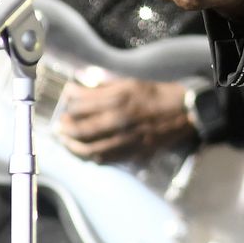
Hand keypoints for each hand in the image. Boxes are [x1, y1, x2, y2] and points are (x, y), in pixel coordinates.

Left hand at [54, 72, 194, 161]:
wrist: (184, 113)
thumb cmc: (157, 94)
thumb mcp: (130, 82)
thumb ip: (103, 85)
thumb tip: (80, 85)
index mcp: (119, 99)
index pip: (82, 105)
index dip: (70, 103)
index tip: (66, 100)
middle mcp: (119, 121)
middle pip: (81, 130)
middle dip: (65, 128)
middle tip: (59, 125)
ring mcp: (125, 140)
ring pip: (90, 150)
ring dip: (73, 147)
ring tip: (65, 141)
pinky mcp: (132, 153)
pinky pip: (105, 160)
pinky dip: (90, 157)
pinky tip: (84, 152)